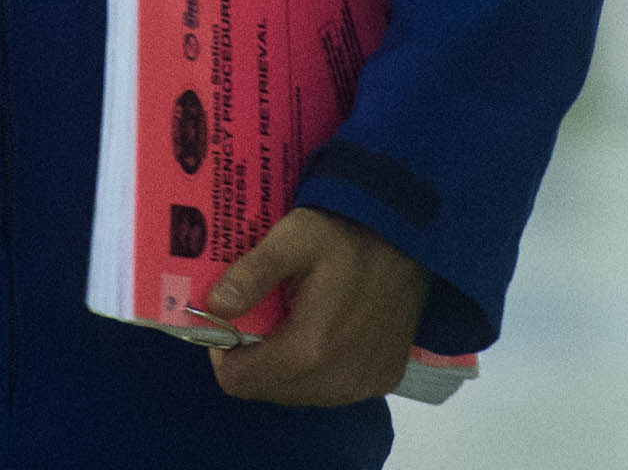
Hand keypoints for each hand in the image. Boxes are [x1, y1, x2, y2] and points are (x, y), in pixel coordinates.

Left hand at [204, 208, 432, 405]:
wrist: (414, 236)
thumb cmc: (348, 233)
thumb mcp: (294, 237)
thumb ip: (252, 274)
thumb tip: (214, 306)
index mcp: (309, 349)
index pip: (238, 382)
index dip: (223, 353)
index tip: (231, 321)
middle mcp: (337, 381)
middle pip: (267, 390)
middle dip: (255, 359)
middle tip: (264, 316)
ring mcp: (363, 386)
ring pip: (298, 393)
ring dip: (286, 367)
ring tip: (295, 322)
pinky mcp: (382, 381)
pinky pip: (330, 390)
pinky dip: (318, 369)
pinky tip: (327, 332)